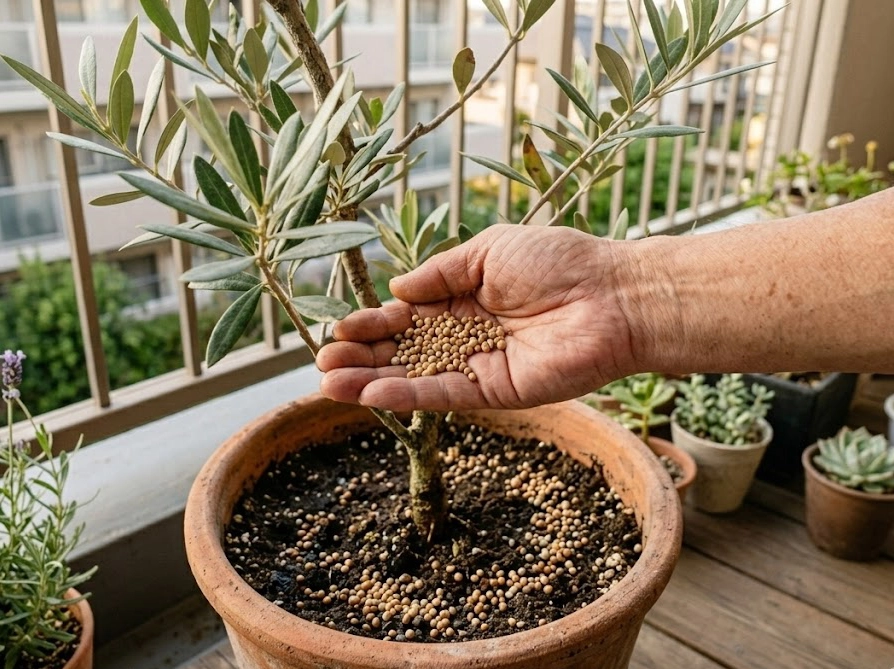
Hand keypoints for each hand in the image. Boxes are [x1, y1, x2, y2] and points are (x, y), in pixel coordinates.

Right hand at [317, 225, 635, 410]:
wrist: (609, 295)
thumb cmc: (557, 261)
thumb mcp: (488, 250)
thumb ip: (440, 273)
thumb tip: (395, 288)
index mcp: (462, 298)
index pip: (405, 315)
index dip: (372, 323)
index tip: (338, 329)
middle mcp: (465, 334)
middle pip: (402, 350)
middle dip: (361, 357)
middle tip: (320, 363)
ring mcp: (477, 366)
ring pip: (414, 377)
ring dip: (370, 382)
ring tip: (326, 384)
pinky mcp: (494, 392)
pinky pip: (443, 395)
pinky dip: (406, 397)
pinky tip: (370, 396)